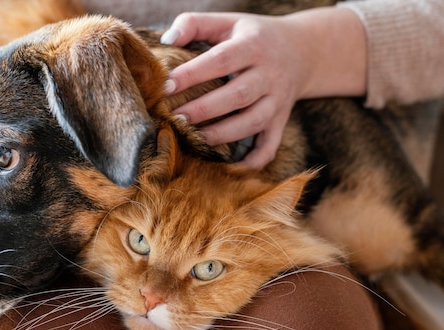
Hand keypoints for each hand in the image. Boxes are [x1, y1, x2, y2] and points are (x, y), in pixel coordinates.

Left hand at [161, 8, 365, 168]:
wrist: (303, 50)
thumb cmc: (252, 36)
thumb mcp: (228, 21)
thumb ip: (194, 23)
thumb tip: (167, 40)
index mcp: (253, 45)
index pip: (221, 60)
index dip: (193, 74)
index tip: (166, 86)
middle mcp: (269, 74)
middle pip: (238, 95)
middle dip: (205, 109)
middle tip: (176, 118)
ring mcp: (277, 100)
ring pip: (253, 122)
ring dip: (224, 134)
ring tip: (195, 138)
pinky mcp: (281, 121)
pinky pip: (271, 145)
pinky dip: (254, 160)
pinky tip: (231, 167)